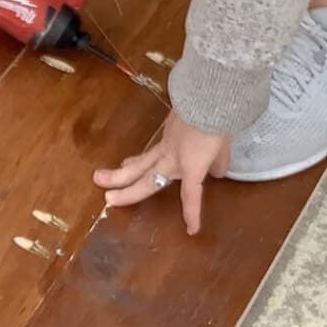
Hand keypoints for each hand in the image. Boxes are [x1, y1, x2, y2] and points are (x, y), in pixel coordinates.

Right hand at [94, 109, 230, 233]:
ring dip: (121, 171)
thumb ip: (219, 162)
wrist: (207, 96)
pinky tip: (132, 160)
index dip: (191, 213)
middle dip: (126, 191)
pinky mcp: (164, 129)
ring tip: (102, 177)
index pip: (191, 195)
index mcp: (190, 167)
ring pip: (140, 162)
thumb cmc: (217, 123)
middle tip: (107, 199)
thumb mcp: (224, 146)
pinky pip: (152, 147)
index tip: (191, 230)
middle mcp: (172, 158)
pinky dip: (142, 156)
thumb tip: (217, 172)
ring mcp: (165, 143)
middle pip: (145, 180)